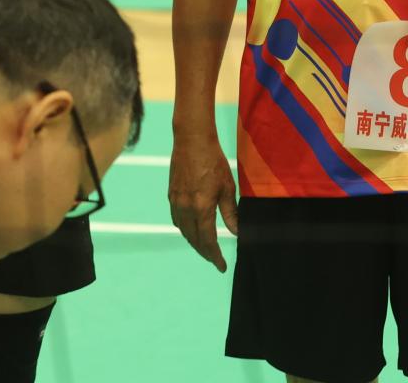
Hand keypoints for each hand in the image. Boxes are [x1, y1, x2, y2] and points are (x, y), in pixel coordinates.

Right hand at [167, 126, 238, 272]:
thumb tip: (236, 231)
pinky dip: (185, 229)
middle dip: (205, 252)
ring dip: (194, 242)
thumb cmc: (213, 161)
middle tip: (214, 259)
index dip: (214, 256)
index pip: (208, 240)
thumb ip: (231, 212)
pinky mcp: (172, 195)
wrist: (192, 140)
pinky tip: (192, 229)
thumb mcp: (227, 187)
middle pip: (194, 239)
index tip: (221, 266)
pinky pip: (177, 219)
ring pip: (184, 231)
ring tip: (205, 248)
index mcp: (201, 208)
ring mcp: (176, 202)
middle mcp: (186, 208)